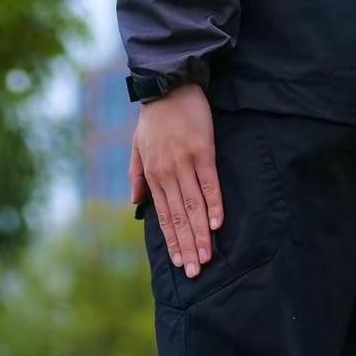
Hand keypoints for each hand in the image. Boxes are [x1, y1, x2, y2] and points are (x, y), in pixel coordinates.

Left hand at [131, 86, 223, 278]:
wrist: (168, 83)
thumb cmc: (154, 117)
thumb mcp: (137, 147)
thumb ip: (137, 176)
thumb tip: (136, 204)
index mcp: (152, 174)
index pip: (163, 216)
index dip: (172, 241)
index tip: (180, 264)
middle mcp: (166, 173)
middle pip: (178, 217)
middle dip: (187, 246)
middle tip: (195, 272)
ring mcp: (185, 163)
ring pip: (193, 206)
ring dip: (200, 233)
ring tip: (207, 256)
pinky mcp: (202, 151)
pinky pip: (209, 183)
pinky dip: (214, 204)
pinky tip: (218, 224)